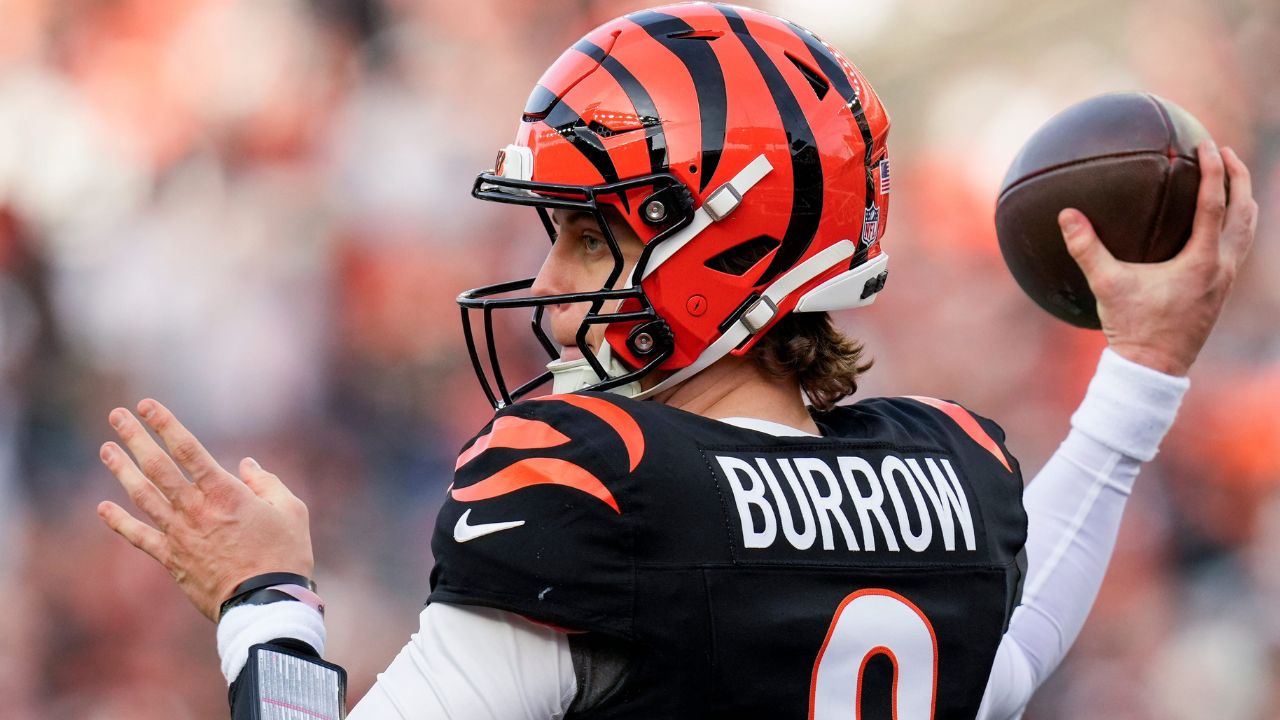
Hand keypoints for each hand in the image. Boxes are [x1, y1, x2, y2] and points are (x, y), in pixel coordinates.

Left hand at [96, 399, 313, 621]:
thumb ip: (267, 483)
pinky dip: (120, 522)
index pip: (187, 450)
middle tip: (116, 416)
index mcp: (225, 492)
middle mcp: (196, 509)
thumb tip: (248, 464)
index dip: (165, 424)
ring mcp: (180, 535)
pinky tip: (103, 507)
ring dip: (122, 470)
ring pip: (143, 496)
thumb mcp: (291, 510)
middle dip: (135, 438)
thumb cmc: (285, 554)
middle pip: (157, 467)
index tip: (147, 406)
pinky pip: (140, 537)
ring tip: (106, 449)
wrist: (265, 602)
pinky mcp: (173, 560)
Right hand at [1059, 140, 1256, 375]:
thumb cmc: (1132, 327)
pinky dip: (1234, 224)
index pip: (1214, 205)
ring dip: (1241, 200)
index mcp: (1202, 262)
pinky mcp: (1221, 290)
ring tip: (1229, 180)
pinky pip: (1238, 247)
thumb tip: (1066, 215)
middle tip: (1225, 151)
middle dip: (1238, 177)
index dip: (1214, 171)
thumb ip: (1087, 248)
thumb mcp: (1107, 285)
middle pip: (1244, 211)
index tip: (1208, 144)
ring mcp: (1225, 280)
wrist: (1154, 368)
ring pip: (1247, 230)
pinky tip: (1216, 223)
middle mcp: (1223, 268)